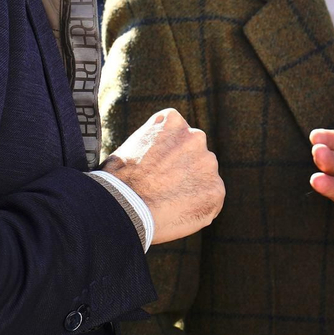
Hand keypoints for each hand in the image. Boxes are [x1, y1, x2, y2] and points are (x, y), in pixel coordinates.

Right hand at [102, 108, 223, 243]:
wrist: (123, 206)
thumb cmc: (118, 181)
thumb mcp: (132, 145)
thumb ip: (156, 145)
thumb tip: (163, 157)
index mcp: (172, 121)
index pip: (178, 136)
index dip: (166, 157)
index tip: (154, 170)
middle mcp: (195, 136)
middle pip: (194, 156)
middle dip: (182, 171)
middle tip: (161, 190)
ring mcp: (208, 163)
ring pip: (203, 178)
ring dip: (191, 188)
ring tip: (165, 203)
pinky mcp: (216, 190)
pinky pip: (210, 200)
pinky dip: (197, 208)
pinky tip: (175, 213)